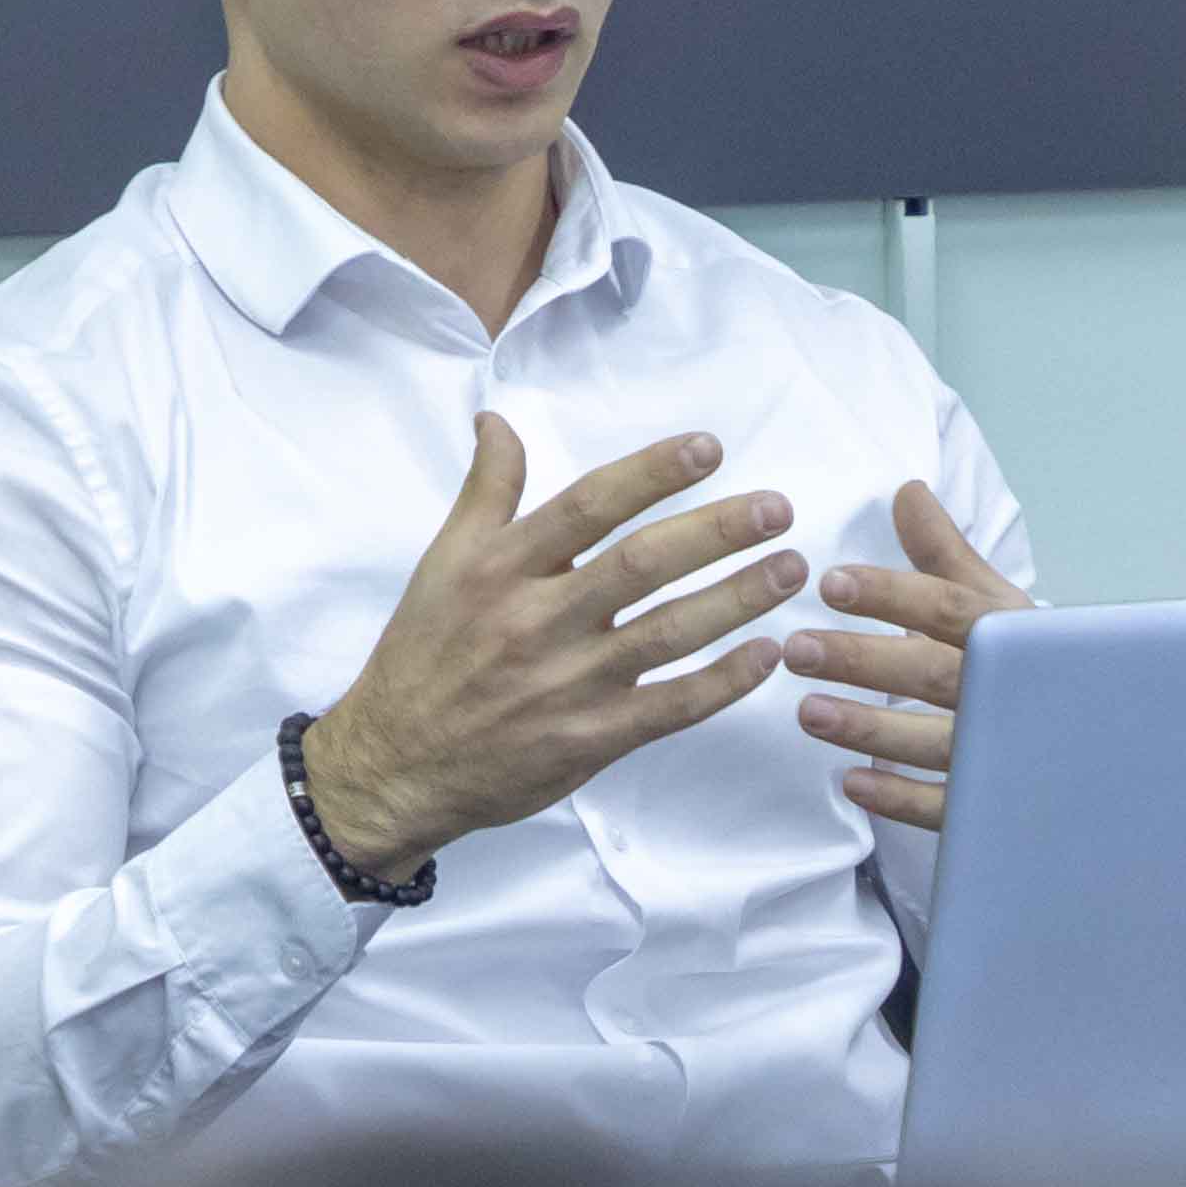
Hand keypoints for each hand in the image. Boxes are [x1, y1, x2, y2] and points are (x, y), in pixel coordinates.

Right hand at [298, 413, 805, 878]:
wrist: (394, 766)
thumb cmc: (422, 657)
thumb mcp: (441, 564)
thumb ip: (485, 492)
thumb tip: (497, 420)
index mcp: (500, 568)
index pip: (588, 505)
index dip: (652, 473)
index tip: (709, 448)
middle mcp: (536, 621)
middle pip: (641, 565)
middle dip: (716, 532)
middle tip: (776, 507)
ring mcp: (567, 684)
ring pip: (668, 633)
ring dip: (737, 599)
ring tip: (790, 567)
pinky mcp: (589, 740)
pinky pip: (670, 707)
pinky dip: (723, 682)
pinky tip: (765, 653)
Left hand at [779, 481, 1034, 829]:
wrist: (1108, 744)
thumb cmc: (1034, 665)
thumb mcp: (997, 605)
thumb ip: (946, 554)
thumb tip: (906, 492)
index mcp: (1009, 636)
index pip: (949, 609)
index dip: (892, 595)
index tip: (832, 583)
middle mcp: (1007, 694)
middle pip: (932, 674)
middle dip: (863, 661)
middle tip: (798, 648)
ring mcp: (1002, 753)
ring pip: (933, 743)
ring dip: (869, 730)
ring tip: (808, 712)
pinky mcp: (992, 804)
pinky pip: (945, 808)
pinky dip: (900, 798)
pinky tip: (853, 783)